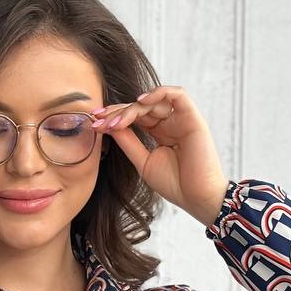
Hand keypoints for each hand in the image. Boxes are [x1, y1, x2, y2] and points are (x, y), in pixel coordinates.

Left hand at [90, 85, 228, 226]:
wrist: (196, 198)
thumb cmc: (174, 184)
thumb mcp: (143, 161)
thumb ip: (128, 142)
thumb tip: (109, 126)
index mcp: (159, 132)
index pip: (134, 117)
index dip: (114, 117)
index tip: (95, 124)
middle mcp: (170, 122)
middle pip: (141, 106)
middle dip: (117, 111)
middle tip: (99, 120)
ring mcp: (181, 119)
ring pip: (153, 100)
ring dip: (131, 108)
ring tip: (115, 122)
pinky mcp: (192, 117)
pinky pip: (176, 94)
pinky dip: (158, 93)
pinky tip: (140, 101)